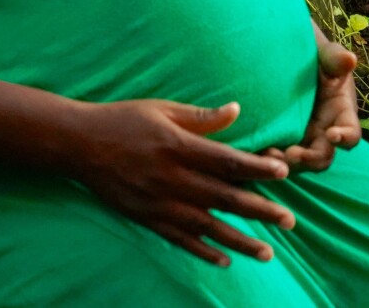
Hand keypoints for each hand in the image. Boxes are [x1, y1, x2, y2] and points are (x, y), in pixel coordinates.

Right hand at [65, 98, 294, 266]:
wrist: (79, 144)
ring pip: (207, 226)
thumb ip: (200, 116)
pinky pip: (180, 238)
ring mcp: (159, 202)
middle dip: (260, 210)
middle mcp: (172, 178)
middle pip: (224, 198)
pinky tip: (224, 260)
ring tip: (268, 251)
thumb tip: (236, 111)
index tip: (283, 173)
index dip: (256, 168)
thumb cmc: (123, 119)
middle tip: (289, 220)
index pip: (226, 161)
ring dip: (240, 240)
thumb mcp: (161, 109)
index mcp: (178, 146)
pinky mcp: (146, 218)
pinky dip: (203, 251)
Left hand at [263, 37, 361, 174]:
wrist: (289, 57)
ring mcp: (303, 140)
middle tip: (293, 154)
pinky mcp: (281, 140)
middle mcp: (324, 133)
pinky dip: (266, 158)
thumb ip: (336, 58)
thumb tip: (350, 58)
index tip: (332, 134)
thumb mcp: (326, 55)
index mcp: (342, 116)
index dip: (345, 137)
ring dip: (285, 163)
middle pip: (323, 156)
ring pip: (298, 162)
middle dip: (310, 159)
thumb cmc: (315, 56)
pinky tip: (253, 151)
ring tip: (269, 155)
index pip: (351, 134)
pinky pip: (275, 156)